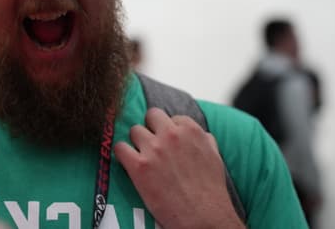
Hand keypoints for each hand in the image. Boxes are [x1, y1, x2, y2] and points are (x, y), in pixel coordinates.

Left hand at [114, 108, 242, 228]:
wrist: (203, 218)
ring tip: (142, 157)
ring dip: (137, 143)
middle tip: (152, 145)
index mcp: (191, 130)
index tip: (168, 142)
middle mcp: (171, 135)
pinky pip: (119, 147)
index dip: (168, 130)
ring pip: (134, 130)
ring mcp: (154, 149)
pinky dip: (122, 154)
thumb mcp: (215, 157)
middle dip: (151, 128)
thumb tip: (199, 134)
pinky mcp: (139, 166)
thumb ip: (204, 140)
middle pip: (150, 116)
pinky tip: (129, 163)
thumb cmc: (211, 191)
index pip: (171, 117)